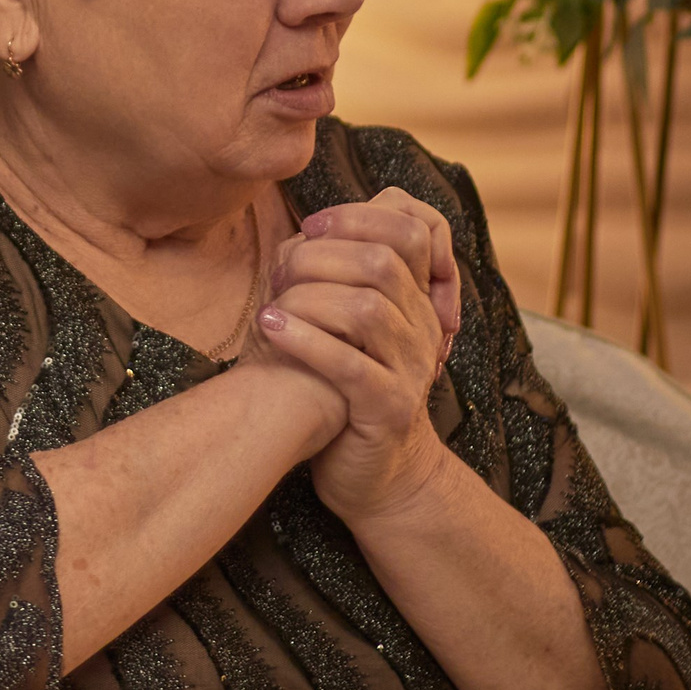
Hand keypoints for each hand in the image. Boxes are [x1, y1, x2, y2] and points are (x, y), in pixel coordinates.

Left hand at [253, 193, 453, 525]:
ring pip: (368, 311)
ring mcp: (410, 369)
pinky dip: (306, 342)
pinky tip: (269, 331)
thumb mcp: (345, 329)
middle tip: (282, 268)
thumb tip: (302, 233)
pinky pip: (350, 366)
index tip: (308, 226)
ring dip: (309, 299)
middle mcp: (422, 329)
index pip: (410, 231)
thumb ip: (336, 281)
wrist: (373, 472)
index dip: (358, 217)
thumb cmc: (342, 389)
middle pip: (384, 264)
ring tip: (268, 305)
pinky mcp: (389, 409)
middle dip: (323, 256)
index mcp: (415, 301)